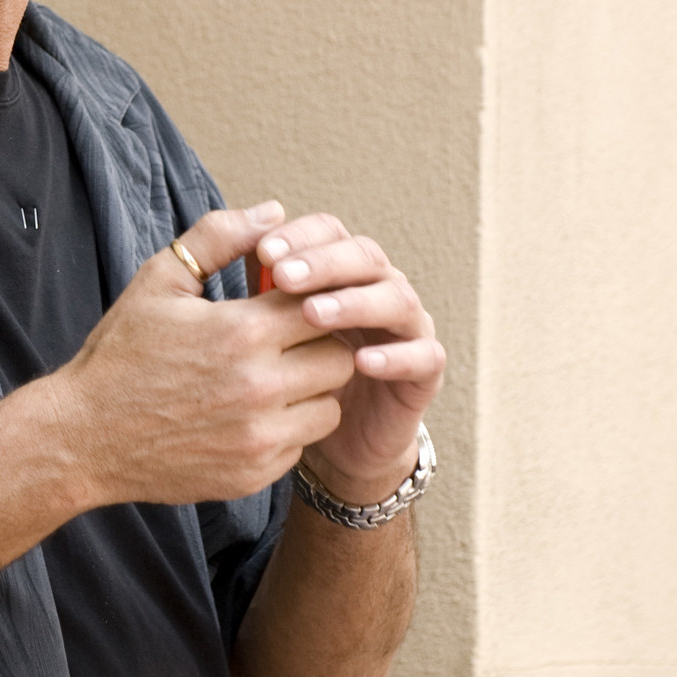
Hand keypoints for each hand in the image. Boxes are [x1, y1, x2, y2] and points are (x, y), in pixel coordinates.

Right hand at [52, 203, 358, 508]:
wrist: (84, 436)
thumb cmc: (121, 353)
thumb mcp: (159, 280)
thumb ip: (220, 237)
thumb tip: (274, 212)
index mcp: (241, 332)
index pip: (324, 305)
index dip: (313, 300)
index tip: (290, 304)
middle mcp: (258, 388)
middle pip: (339, 359)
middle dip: (319, 346)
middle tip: (286, 343)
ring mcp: (258, 437)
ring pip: (329, 407)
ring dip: (309, 392)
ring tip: (271, 379)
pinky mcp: (253, 474)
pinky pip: (301, 446)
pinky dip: (285, 430)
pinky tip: (248, 416)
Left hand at [254, 213, 444, 502]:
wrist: (327, 443)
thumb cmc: (289, 376)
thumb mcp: (263, 328)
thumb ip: (257, 282)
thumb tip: (251, 233)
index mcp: (341, 270)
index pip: (330, 233)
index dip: (301, 237)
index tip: (263, 251)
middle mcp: (379, 289)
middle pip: (366, 257)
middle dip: (324, 263)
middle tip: (284, 276)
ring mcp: (407, 329)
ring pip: (397, 300)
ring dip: (356, 303)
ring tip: (314, 314)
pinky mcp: (424, 373)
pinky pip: (424, 357)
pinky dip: (397, 356)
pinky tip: (363, 362)